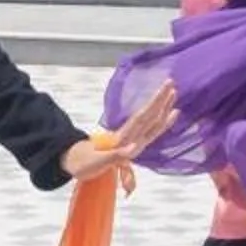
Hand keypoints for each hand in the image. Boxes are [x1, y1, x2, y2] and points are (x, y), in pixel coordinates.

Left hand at [61, 81, 179, 183]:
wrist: (73, 162)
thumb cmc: (84, 163)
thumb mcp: (98, 162)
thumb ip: (116, 156)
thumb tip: (134, 148)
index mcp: (123, 139)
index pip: (142, 119)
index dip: (155, 108)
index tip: (167, 95)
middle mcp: (129, 136)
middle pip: (147, 115)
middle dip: (160, 100)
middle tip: (171, 83)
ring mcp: (129, 139)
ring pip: (149, 121)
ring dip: (160, 107)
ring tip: (173, 93)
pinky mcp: (130, 144)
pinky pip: (148, 131)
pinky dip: (160, 123)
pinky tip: (167, 115)